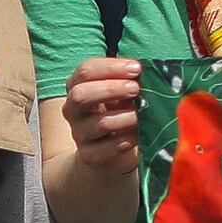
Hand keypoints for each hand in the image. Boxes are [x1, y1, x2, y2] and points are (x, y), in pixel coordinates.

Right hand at [57, 57, 144, 183]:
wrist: (109, 148)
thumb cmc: (118, 110)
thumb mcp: (120, 91)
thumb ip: (128, 79)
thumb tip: (148, 71)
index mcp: (77, 86)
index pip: (86, 70)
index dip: (112, 67)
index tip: (137, 68)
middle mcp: (73, 109)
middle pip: (81, 95)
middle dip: (111, 89)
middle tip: (136, 88)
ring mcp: (79, 133)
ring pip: (101, 123)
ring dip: (127, 117)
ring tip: (144, 114)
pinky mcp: (89, 155)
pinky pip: (109, 147)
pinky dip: (128, 140)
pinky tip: (140, 134)